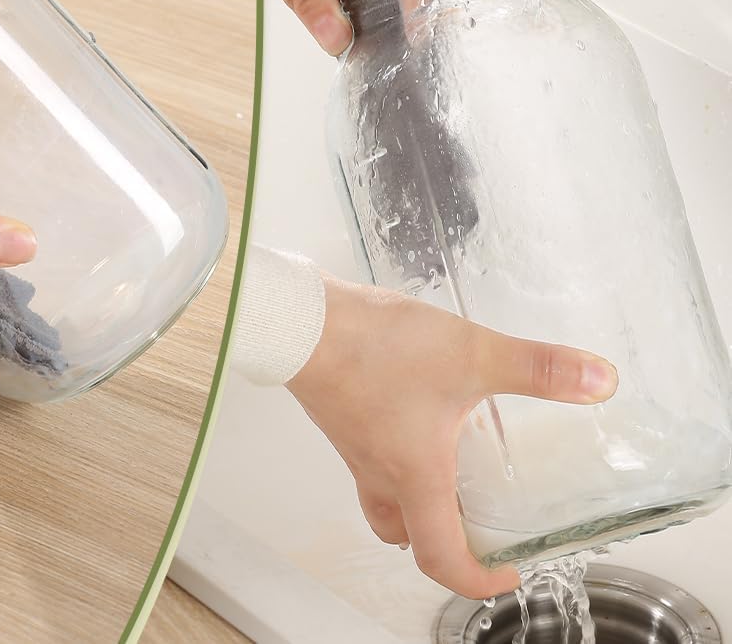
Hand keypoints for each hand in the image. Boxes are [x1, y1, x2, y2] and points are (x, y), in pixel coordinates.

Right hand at [287, 277, 618, 598]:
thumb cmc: (375, 349)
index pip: (441, 559)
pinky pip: (366, 454)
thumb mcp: (471, 355)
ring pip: (381, 495)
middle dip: (441, 538)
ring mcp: (353, 443)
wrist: (301, 320)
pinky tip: (413, 409)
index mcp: (415, 477)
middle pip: (404, 533)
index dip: (477, 580)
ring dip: (414, 496)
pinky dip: (393, 452)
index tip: (507, 571)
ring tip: (448, 465)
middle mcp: (378, 471)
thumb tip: (599, 380)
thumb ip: (537, 368)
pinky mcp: (339, 413)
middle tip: (476, 521)